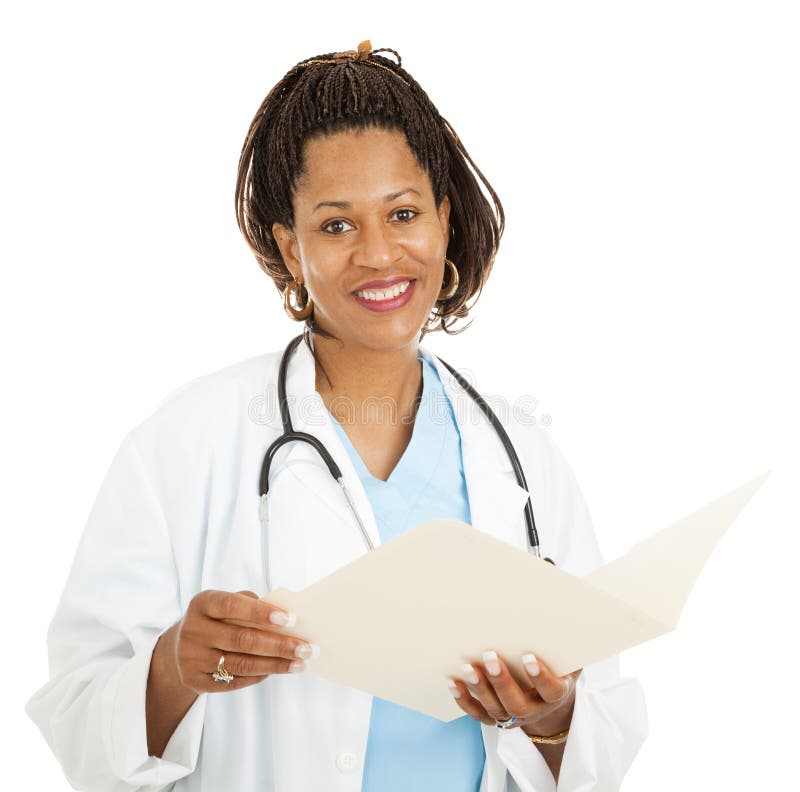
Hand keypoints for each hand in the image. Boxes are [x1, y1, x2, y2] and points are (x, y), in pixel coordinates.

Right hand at [170, 589, 318, 693]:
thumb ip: (250, 605)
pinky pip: (235, 681)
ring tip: (301, 662)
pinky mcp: (195, 681)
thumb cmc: (216, 619)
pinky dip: (260, 675)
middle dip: (279, 644)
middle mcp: (193, 630)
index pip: (233, 605)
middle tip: (307, 647)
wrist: (179, 647)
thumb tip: (287, 620)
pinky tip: (278, 670)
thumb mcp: (225, 604)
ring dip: (276, 664)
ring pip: (241, 664)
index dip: (261, 612)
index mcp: (202, 603)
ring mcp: (191, 658)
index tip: (291, 619)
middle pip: (242, 639)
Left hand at [447, 650, 580, 735]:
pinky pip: (477, 713)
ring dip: (480, 688)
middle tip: (489, 655)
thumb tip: (556, 619)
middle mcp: (534, 710)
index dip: (541, 676)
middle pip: (517, 704)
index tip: (528, 656)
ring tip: (467, 667)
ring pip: (495, 709)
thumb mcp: (566, 658)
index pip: (550, 690)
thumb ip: (561, 645)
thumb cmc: (556, 667)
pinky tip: (454, 683)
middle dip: (501, 681)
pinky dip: (464, 700)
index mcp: (554, 694)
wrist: (547, 697)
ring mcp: (513, 716)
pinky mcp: (495, 718)